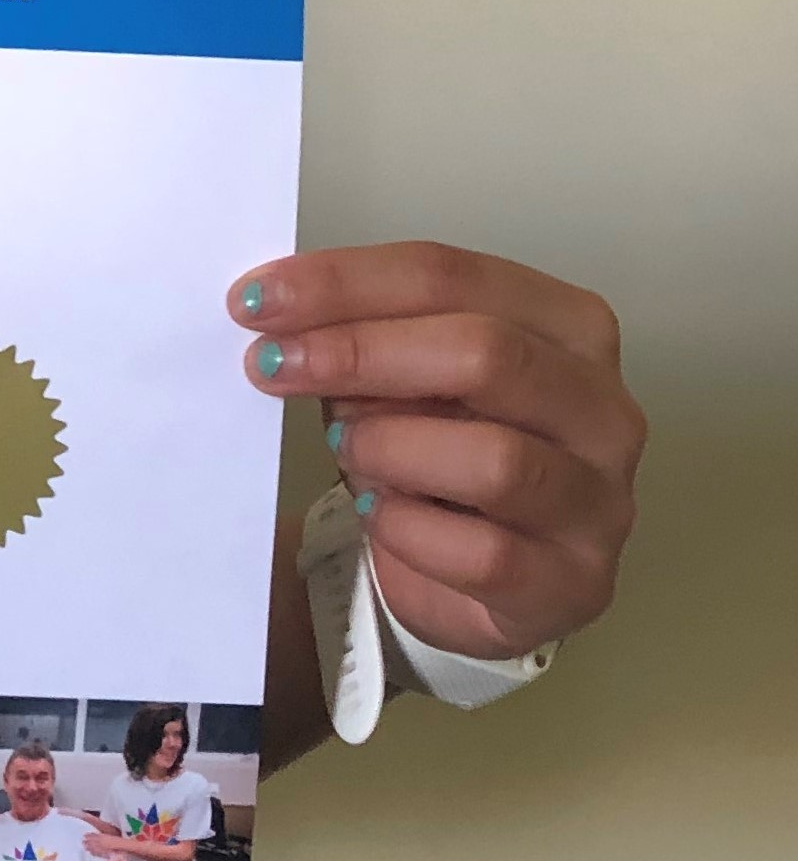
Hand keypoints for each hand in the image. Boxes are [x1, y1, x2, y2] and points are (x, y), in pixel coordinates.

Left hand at [234, 243, 641, 660]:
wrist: (476, 580)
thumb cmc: (440, 458)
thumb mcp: (404, 381)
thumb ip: (366, 340)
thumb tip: (281, 319)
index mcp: (568, 328)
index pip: (454, 277)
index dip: (346, 282)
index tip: (256, 299)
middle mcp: (603, 408)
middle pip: (484, 353)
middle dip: (359, 353)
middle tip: (271, 366)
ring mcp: (600, 501)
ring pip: (494, 458)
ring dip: (390, 449)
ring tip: (343, 450)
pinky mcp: (575, 583)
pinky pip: (483, 552)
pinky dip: (407, 530)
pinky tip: (377, 516)